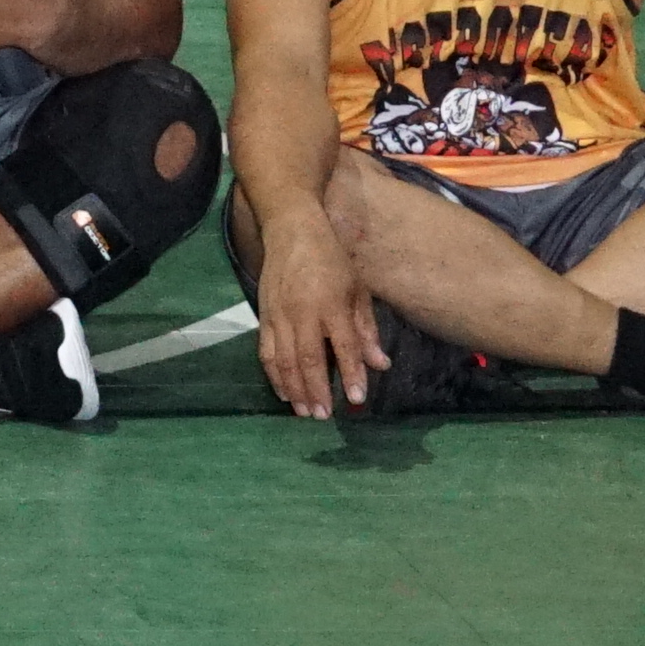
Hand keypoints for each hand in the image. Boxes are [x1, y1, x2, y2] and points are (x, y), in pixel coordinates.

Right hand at [248, 215, 393, 421]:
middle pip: (309, 359)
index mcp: (332, 304)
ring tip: (304, 412)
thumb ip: (366, 330)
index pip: (344, 346)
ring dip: (294, 389)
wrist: (291, 230)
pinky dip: (273, 375)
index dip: (351, 373)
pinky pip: (266, 352)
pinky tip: (283, 393)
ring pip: (284, 360)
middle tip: (324, 416)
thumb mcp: (357, 289)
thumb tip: (381, 364)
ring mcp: (279, 316)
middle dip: (317, 390)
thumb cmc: (331, 259)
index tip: (357, 399)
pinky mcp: (263, 316)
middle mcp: (303, 313)